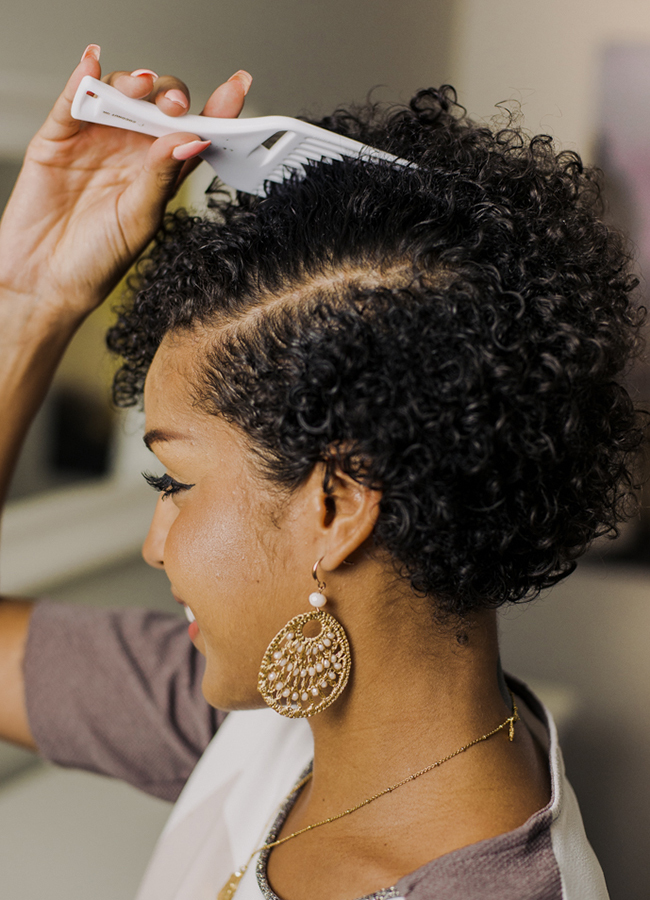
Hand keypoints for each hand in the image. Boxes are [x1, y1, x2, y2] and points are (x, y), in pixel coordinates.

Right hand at [0, 45, 250, 321]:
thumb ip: (161, 177)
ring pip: (121, 94)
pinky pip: (73, 99)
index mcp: (161, 172)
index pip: (194, 132)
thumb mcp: (139, 219)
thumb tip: (190, 139)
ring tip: (141, 88)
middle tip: (176, 106)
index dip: (217, 108)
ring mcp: (97, 140)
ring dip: (133, 84)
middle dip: (171, 96)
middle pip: (159, 105)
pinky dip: (83, 78)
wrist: (46, 281)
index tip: (237, 87)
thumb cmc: (96, 260)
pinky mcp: (60, 137)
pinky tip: (93, 64)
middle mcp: (132, 150)